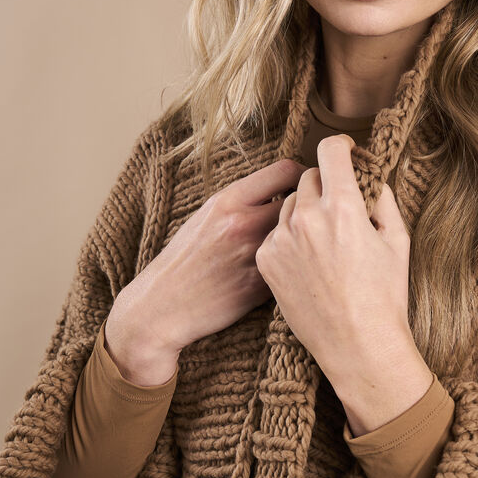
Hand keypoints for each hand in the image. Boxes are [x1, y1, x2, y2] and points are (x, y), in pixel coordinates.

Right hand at [106, 156, 308, 381]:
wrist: (162, 306)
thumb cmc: (185, 259)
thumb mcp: (206, 216)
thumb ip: (243, 201)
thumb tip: (283, 188)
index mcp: (228, 200)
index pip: (285, 170)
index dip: (303, 175)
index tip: (308, 184)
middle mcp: (242, 223)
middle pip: (301, 201)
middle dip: (310, 206)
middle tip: (316, 213)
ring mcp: (253, 255)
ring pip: (301, 235)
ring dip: (307, 236)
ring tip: (306, 241)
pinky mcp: (262, 285)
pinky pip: (294, 266)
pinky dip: (296, 266)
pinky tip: (291, 269)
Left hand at [255, 134, 413, 393]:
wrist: (357, 346)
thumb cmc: (385, 296)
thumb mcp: (397, 240)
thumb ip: (382, 199)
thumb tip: (371, 177)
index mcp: (343, 207)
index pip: (331, 151)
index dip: (341, 147)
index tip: (345, 152)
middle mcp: (307, 218)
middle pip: (308, 177)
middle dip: (325, 184)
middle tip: (340, 207)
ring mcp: (282, 240)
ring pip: (289, 204)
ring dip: (305, 211)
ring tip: (326, 242)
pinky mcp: (267, 261)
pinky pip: (276, 233)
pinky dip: (290, 238)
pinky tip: (309, 261)